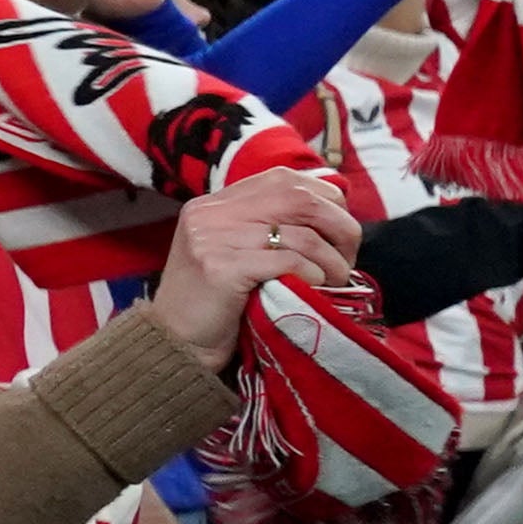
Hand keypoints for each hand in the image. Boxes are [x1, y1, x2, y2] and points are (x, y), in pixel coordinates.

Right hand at [151, 165, 356, 361]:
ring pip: (301, 236)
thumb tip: (334, 216)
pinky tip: (312, 288)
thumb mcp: (236, 252)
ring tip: (336, 281)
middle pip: (299, 199)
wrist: (175, 343)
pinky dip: (312, 275)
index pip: (286, 180)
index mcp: (215, 203)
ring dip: (332, 262)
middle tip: (348, 258)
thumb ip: (266, 228)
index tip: (338, 233)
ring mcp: (211, 238)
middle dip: (340, 227)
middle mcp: (211, 213)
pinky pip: (287, 262)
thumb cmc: (217, 302)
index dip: (326, 201)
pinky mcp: (219, 268)